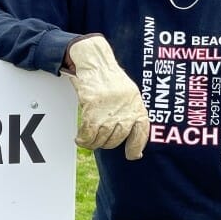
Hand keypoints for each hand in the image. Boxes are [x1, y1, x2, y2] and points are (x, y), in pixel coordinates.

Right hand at [64, 35, 148, 159]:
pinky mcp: (93, 109)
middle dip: (107, 143)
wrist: (97, 64)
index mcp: (137, 107)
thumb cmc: (112, 79)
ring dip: (93, 143)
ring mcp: (109, 111)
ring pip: (101, 140)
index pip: (141, 134)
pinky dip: (83, 140)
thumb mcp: (130, 95)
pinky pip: (88, 134)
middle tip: (100, 139)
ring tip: (89, 139)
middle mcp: (125, 111)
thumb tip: (132, 139)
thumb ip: (131, 114)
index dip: (136, 147)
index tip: (132, 155)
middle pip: (116, 140)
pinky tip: (80, 139)